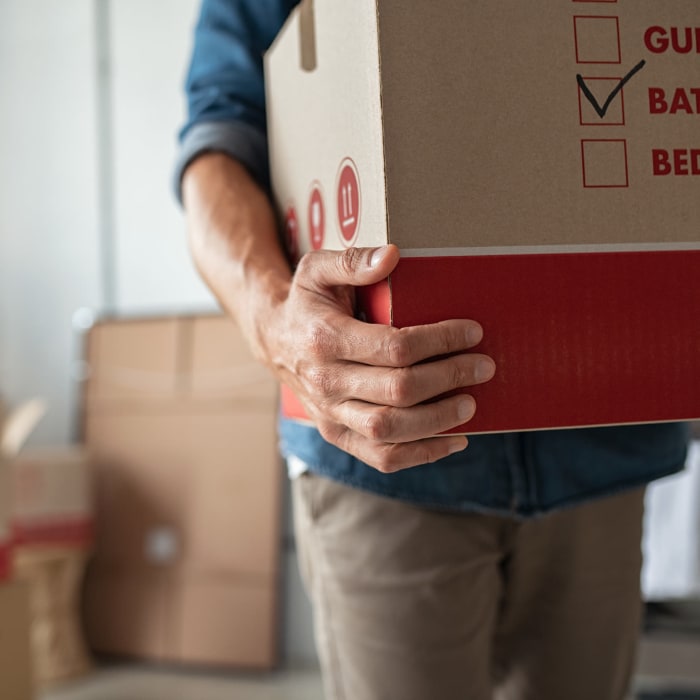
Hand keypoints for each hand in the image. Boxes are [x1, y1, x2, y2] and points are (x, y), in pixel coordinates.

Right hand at [264, 245, 495, 471]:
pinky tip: (452, 440)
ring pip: (390, 429)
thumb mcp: (317, 269)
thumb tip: (392, 256)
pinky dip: (421, 454)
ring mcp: (330, 413)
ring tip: (470, 403)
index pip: (394, 347)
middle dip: (449, 378)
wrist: (274, 340)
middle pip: (398, 390)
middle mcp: (325, 382)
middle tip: (483, 367)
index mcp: (325, 339)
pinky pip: (381, 456)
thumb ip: (352, 260)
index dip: (440, 341)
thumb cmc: (305, 303)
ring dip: (439, 420)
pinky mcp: (336, 434)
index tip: (471, 332)